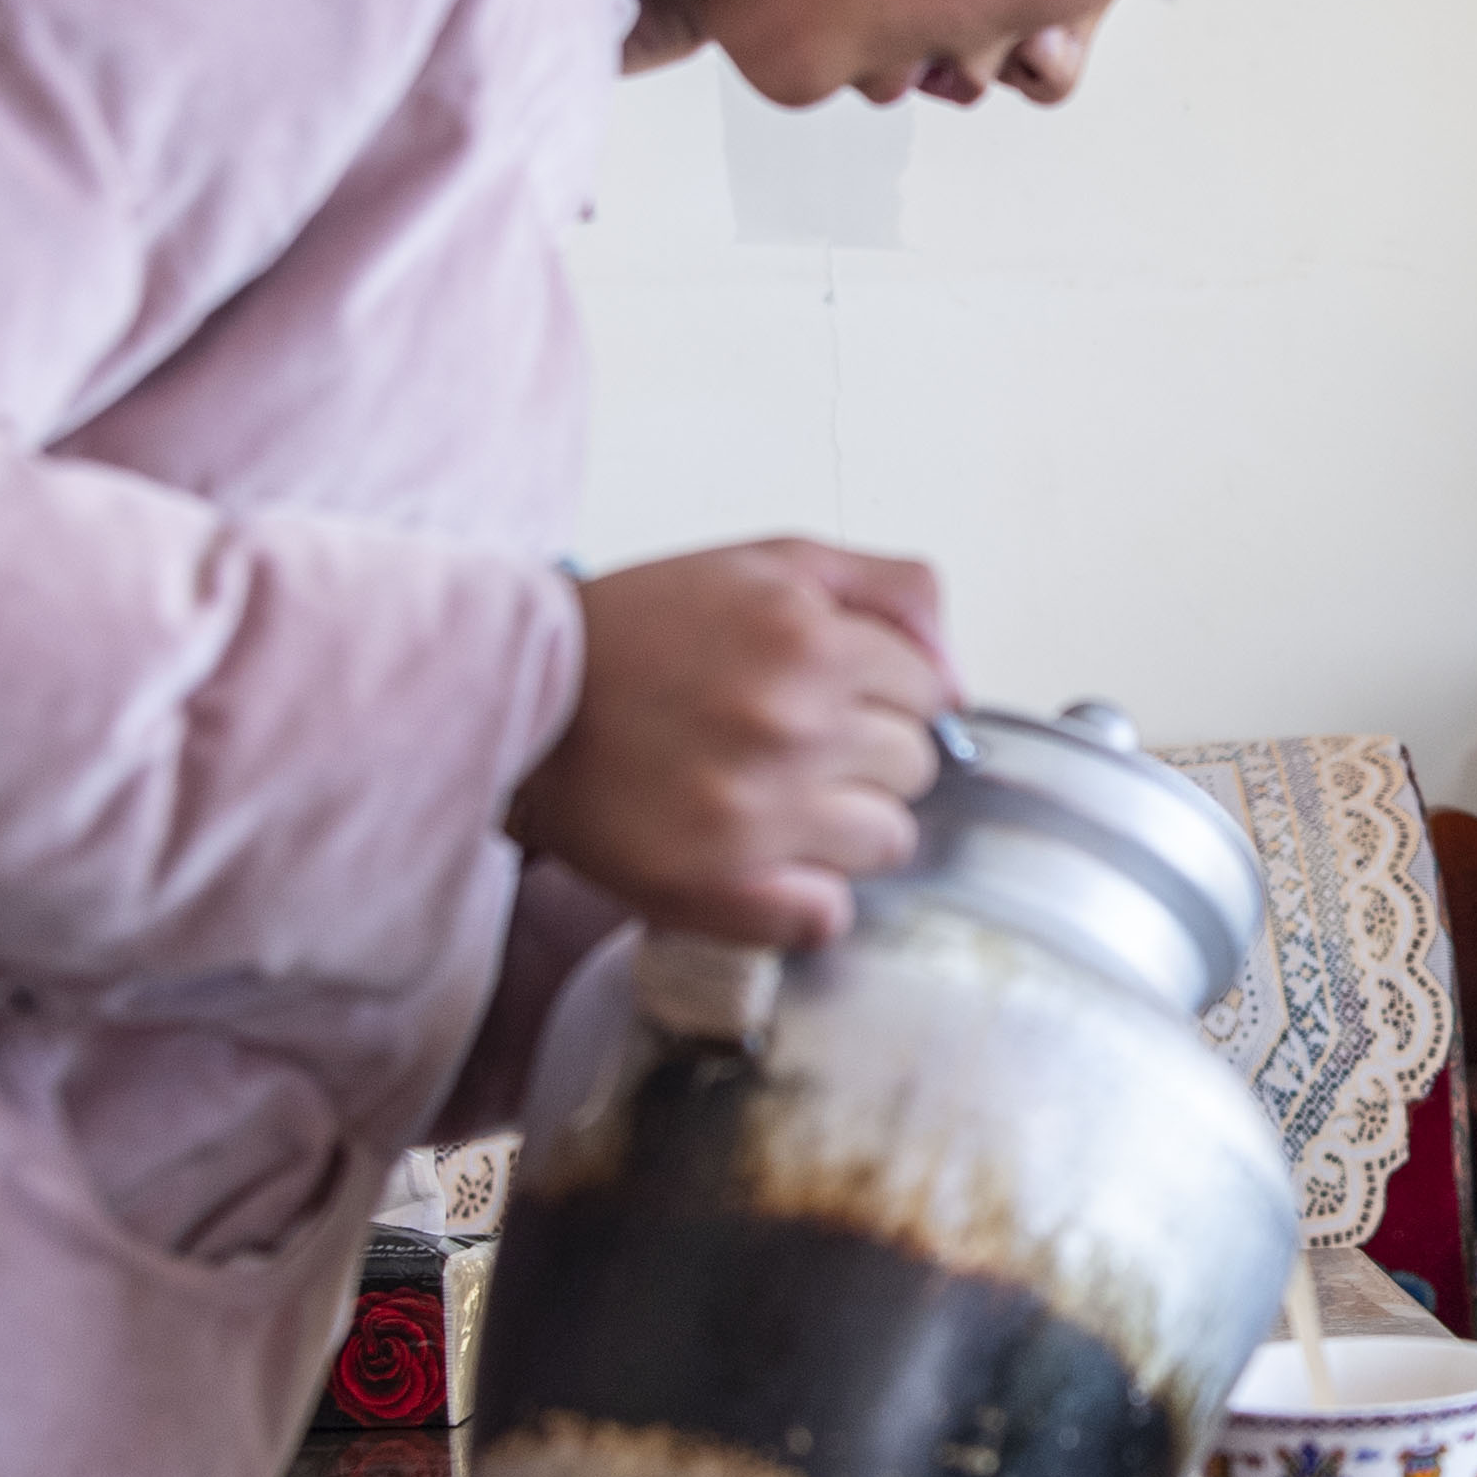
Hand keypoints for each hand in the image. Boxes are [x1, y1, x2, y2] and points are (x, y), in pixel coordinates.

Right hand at [509, 542, 958, 948]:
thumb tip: (959, 678)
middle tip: (786, 743)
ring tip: (767, 797)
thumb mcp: (770, 562)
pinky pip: (827, 915)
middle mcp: (789, 725)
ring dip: (842, 827)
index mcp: (807, 640)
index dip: (883, 694)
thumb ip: (891, 592)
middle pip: (917, 769)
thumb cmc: (642, 630)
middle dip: (867, 756)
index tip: (828, 695)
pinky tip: (754, 855)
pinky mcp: (719, 889)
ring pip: (887, 843)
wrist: (516, 695)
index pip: (932, 694)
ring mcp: (757, 815)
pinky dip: (800, 896)